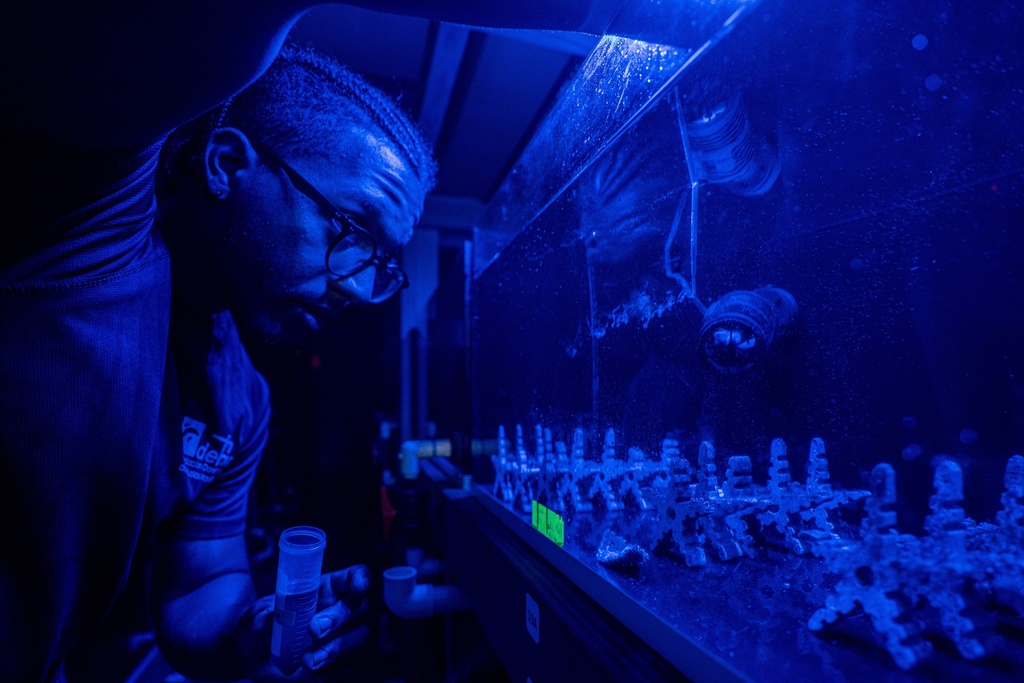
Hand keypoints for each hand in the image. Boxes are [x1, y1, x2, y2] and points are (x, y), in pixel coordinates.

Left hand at [235, 565, 370, 681]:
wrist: (260, 665)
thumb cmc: (262, 632)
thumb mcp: (253, 620)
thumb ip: (259, 617)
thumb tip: (267, 617)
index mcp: (326, 589)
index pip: (353, 576)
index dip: (361, 578)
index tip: (358, 587)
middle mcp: (341, 610)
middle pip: (359, 606)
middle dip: (339, 617)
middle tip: (313, 630)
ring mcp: (347, 636)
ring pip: (359, 637)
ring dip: (336, 648)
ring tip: (308, 661)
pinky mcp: (346, 662)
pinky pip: (350, 664)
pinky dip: (333, 669)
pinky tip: (314, 673)